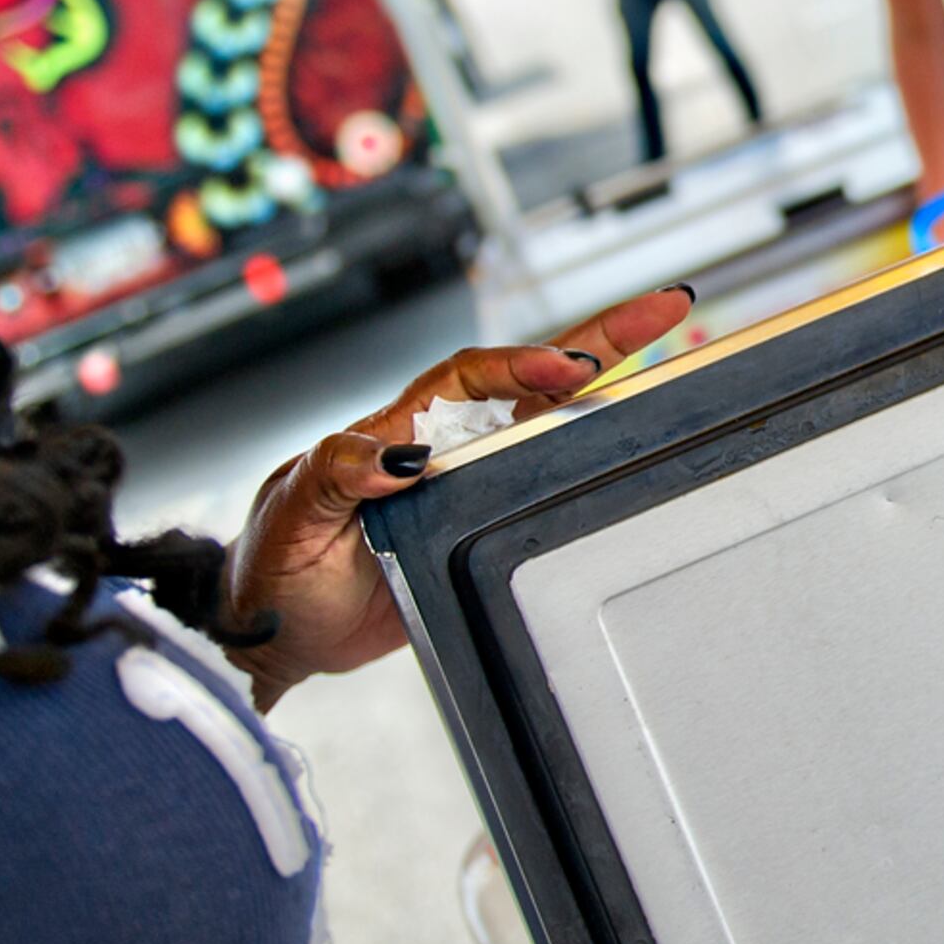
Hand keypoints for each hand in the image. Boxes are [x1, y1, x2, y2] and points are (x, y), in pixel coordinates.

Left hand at [220, 287, 694, 708]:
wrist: (269, 636)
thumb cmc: (271, 574)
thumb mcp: (291, 521)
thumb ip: (336, 475)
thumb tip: (401, 454)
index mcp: (392, 431)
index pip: (468, 379)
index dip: (520, 366)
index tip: (570, 370)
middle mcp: (438, 446)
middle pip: (528, 379)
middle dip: (598, 338)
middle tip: (667, 307)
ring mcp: (463, 484)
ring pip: (547, 421)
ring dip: (607, 383)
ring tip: (673, 348)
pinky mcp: (478, 525)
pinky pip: (542, 478)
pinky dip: (590, 450)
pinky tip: (631, 433)